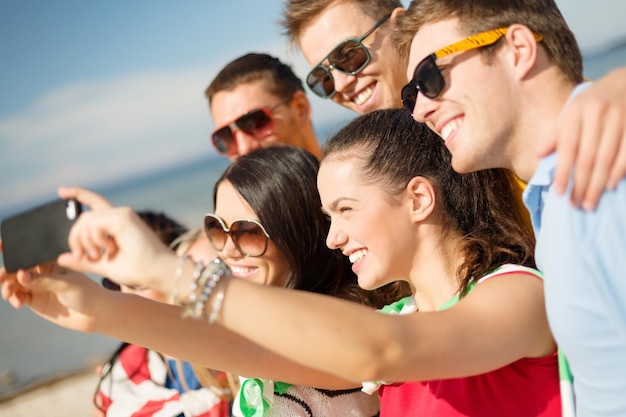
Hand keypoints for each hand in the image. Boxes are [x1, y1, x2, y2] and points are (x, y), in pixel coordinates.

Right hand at [0, 255, 104, 332]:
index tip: (0, 246)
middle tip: (0, 276)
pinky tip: (17, 302)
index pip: (31, 252)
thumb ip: (44, 281)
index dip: (14, 249)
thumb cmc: (88, 293)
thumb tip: (20, 274)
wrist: (96, 315)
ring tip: (8, 293)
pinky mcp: (35, 301)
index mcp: (52, 261)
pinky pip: (18, 297)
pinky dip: (14, 298)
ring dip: (7, 286)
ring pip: (15, 283)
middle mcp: (43, 272)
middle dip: (6, 271)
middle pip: (18, 268)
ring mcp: (38, 286)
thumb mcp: (67, 285)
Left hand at [56, 187, 175, 291]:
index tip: (61, 191)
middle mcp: (120, 215)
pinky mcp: (123, 218)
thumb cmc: (137, 270)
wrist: (157, 272)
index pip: (94, 202)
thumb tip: (61, 257)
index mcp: (116, 224)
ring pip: (86, 221)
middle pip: (83, 218)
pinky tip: (109, 250)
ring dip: (85, 242)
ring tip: (98, 257)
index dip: (78, 194)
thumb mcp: (104, 265)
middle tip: (83, 256)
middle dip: (75, 238)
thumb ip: (84, 261)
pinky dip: (95, 240)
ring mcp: (122, 214)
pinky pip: (95, 225)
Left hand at [540, 68, 625, 209]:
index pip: (567, 148)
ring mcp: (619, 117)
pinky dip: (618, 171)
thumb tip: (538, 155)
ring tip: (590, 202)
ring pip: (607, 158)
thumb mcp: (571, 112)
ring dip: (598, 184)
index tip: (559, 193)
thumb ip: (557, 134)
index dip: (563, 172)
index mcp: (576, 111)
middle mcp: (597, 113)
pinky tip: (611, 186)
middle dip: (581, 184)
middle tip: (576, 205)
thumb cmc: (592, 103)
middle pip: (587, 157)